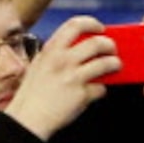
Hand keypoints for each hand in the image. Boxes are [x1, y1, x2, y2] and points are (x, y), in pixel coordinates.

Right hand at [3, 18, 119, 141]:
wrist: (28, 118)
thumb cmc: (32, 94)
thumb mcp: (40, 65)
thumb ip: (57, 54)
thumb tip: (80, 49)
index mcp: (51, 50)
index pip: (75, 25)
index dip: (92, 24)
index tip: (100, 29)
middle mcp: (63, 60)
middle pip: (96, 42)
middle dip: (109, 44)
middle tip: (112, 49)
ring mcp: (73, 77)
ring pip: (106, 63)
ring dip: (115, 64)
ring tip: (115, 66)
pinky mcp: (82, 95)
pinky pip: (102, 88)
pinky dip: (102, 89)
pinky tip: (98, 91)